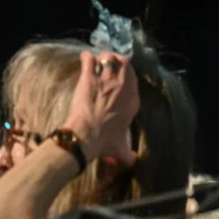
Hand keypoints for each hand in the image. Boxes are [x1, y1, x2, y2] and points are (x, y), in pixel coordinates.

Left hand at [61, 50, 138, 168]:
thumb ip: (128, 153)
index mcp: (133, 100)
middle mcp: (122, 87)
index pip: (134, 81)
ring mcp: (106, 80)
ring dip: (103, 57)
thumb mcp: (120, 148)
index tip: (121, 76)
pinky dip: (86, 58)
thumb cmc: (104, 142)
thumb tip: (133, 161)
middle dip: (117, 60)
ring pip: (108, 59)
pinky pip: (89, 61)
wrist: (87, 135)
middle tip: (109, 61)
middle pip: (124, 64)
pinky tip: (84, 57)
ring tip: (98, 59)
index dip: (127, 76)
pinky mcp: (89, 78)